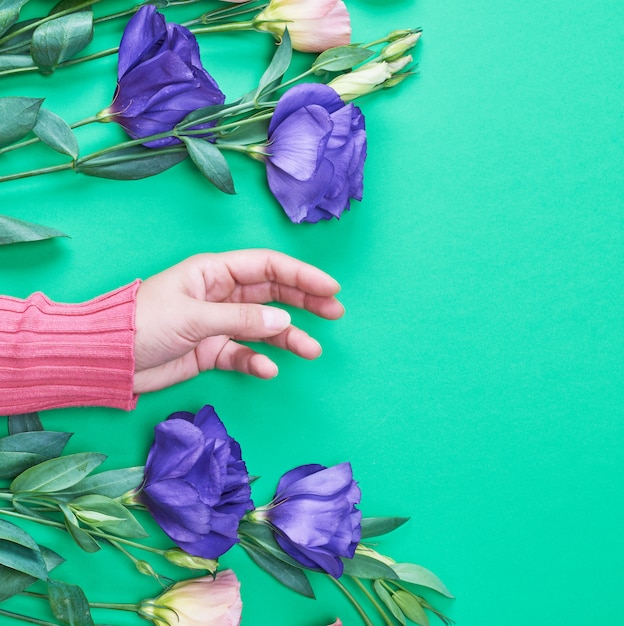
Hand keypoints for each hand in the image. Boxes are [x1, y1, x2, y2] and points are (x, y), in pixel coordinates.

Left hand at [133, 249, 343, 393]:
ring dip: (289, 337)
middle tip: (334, 312)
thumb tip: (285, 322)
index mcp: (214, 272)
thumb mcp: (195, 317)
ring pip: (264, 326)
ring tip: (312, 351)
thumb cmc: (142, 324)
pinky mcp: (212, 350)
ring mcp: (219, 323)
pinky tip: (267, 370)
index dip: (301, 274)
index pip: (267, 266)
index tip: (330, 288)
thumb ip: (242, 319)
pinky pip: (243, 354)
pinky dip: (257, 361)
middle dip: (304, 301)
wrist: (108, 360)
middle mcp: (221, 294)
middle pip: (273, 293)